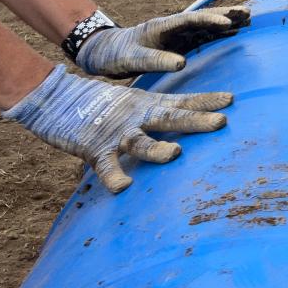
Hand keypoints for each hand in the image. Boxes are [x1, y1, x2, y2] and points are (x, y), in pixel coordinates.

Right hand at [4, 65, 231, 192]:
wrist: (55, 99)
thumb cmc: (100, 107)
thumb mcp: (134, 105)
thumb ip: (157, 113)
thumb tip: (184, 125)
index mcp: (148, 106)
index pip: (182, 101)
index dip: (206, 100)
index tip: (231, 99)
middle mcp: (137, 116)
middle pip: (171, 117)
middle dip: (197, 120)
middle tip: (221, 121)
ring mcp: (117, 133)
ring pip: (141, 141)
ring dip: (158, 148)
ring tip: (175, 153)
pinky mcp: (94, 148)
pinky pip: (105, 167)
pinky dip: (113, 177)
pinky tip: (124, 187)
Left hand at [75, 6, 249, 77]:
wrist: (104, 53)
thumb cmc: (116, 56)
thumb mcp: (133, 59)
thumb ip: (156, 60)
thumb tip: (181, 64)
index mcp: (162, 26)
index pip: (190, 19)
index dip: (209, 19)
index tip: (227, 21)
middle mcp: (172, 26)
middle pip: (203, 17)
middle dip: (225, 14)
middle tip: (248, 13)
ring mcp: (177, 34)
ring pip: (206, 25)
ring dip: (226, 21)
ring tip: (248, 19)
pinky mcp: (178, 42)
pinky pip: (203, 35)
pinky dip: (219, 32)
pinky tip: (233, 33)